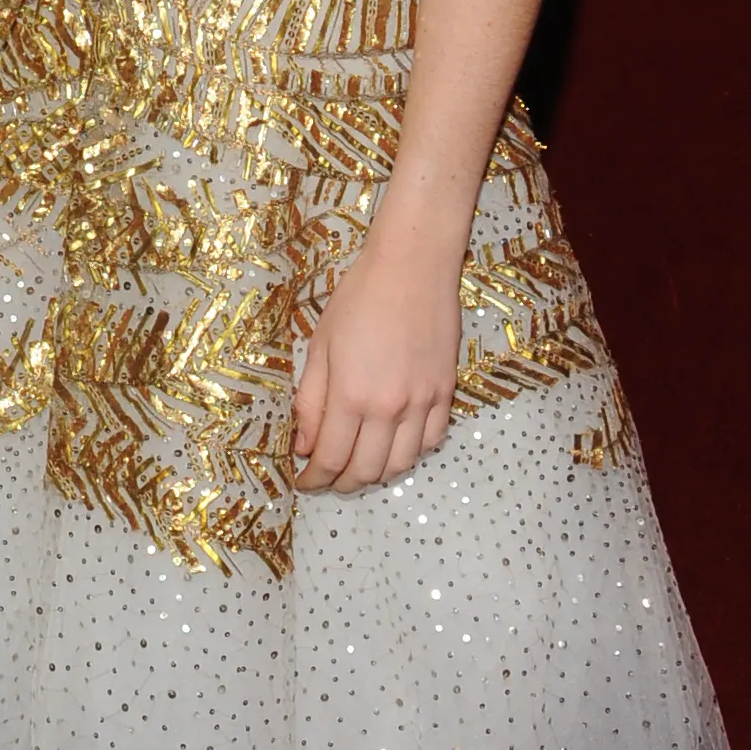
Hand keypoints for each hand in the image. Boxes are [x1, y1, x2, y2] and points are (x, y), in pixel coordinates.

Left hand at [294, 220, 462, 495]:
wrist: (413, 266)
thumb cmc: (359, 298)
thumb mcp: (320, 346)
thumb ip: (311, 400)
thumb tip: (305, 445)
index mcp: (350, 395)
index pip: (331, 459)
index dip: (314, 479)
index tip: (305, 482)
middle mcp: (389, 407)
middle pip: (366, 470)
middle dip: (342, 483)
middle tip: (328, 479)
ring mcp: (422, 402)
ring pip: (401, 463)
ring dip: (377, 474)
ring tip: (359, 465)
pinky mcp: (446, 392)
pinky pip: (431, 440)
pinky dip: (410, 453)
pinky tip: (395, 445)